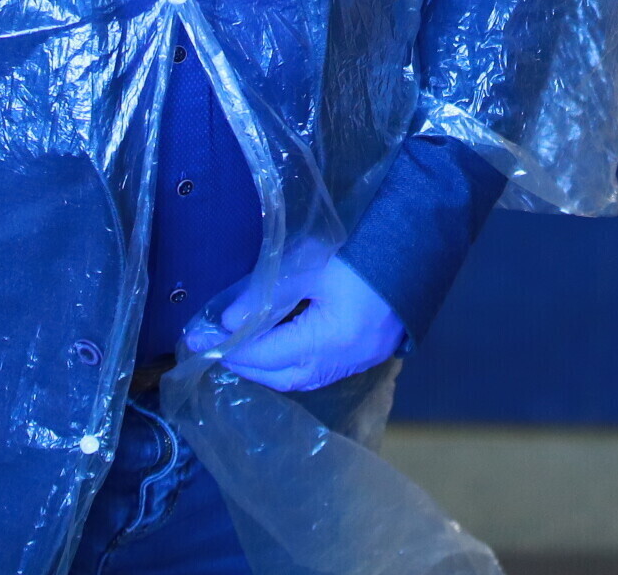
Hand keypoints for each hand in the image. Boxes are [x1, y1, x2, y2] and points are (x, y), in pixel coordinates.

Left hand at [184, 255, 402, 392]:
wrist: (419, 242)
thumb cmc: (363, 250)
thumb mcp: (310, 264)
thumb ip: (267, 293)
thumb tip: (228, 320)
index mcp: (329, 340)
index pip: (265, 354)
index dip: (229, 347)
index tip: (198, 340)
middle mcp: (343, 360)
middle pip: (283, 376)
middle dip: (247, 365)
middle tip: (217, 347)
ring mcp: (359, 360)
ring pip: (302, 377)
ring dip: (270, 367)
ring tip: (244, 348)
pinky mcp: (369, 352)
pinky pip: (321, 369)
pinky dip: (295, 363)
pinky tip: (282, 346)